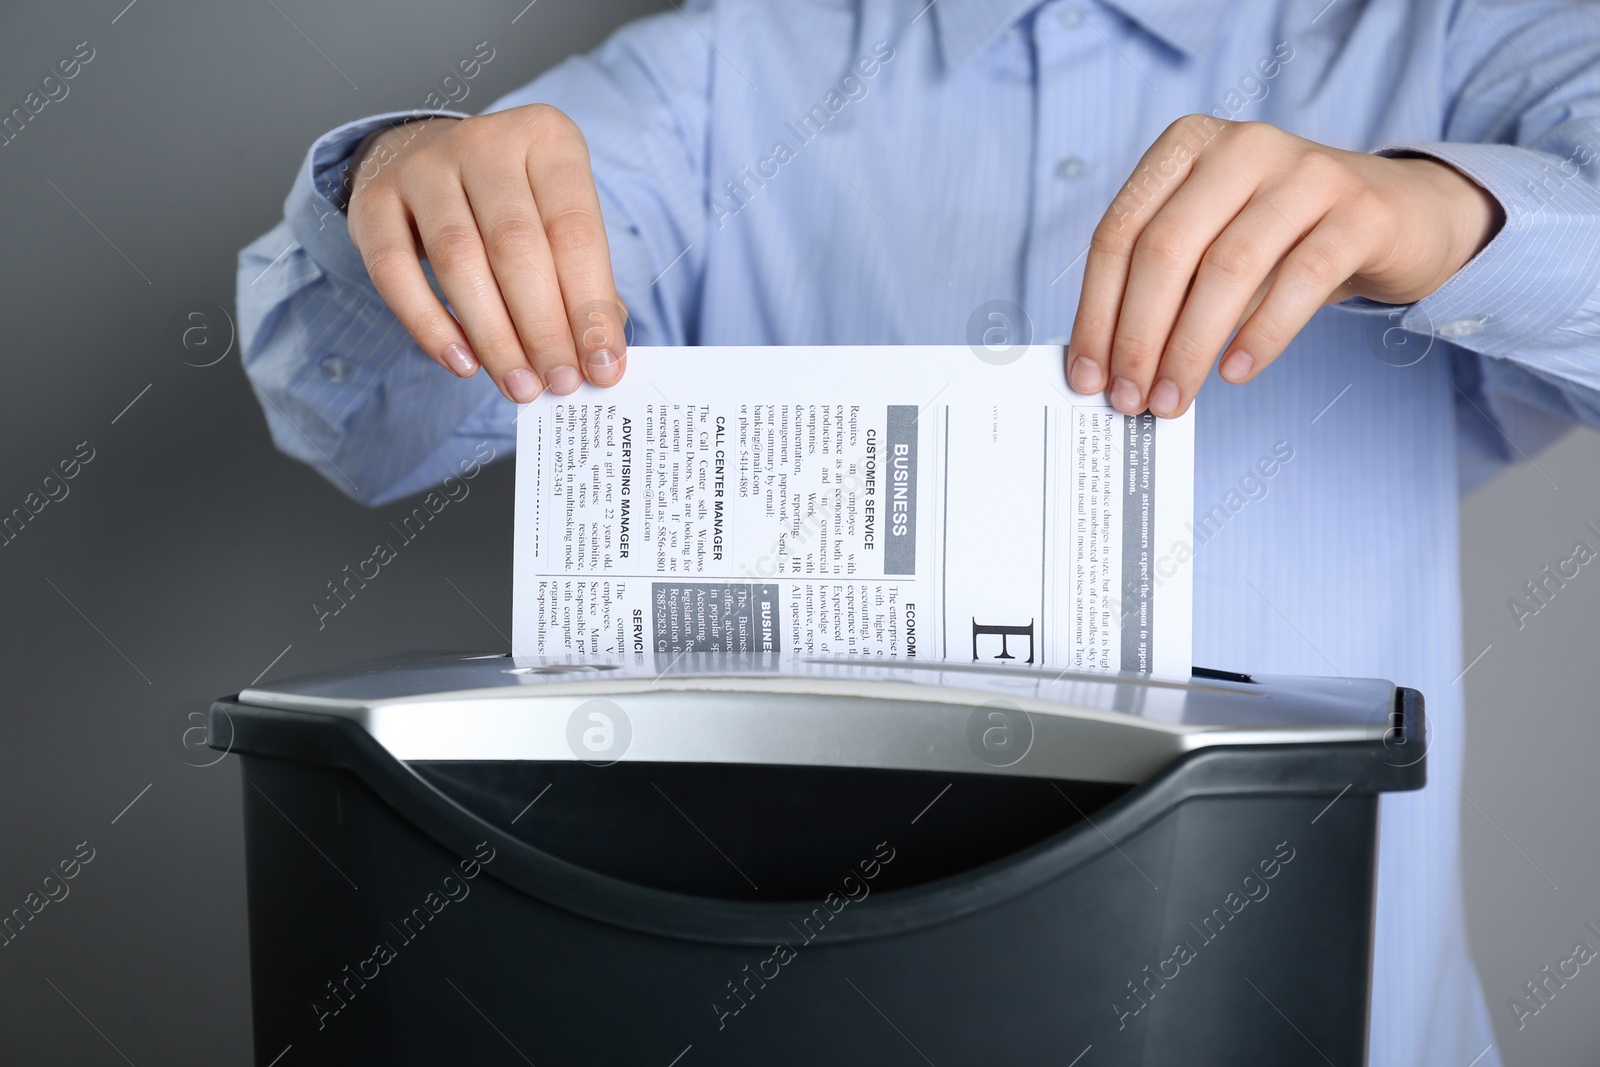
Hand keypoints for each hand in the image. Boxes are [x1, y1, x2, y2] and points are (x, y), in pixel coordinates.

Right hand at [346, 105, 627, 402]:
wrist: (425, 155)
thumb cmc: (513, 203)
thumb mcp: (559, 222)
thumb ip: (582, 283)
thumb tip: (600, 358)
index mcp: (547, 139)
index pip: (575, 231)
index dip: (591, 306)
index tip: (603, 367)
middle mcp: (485, 142)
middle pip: (516, 247)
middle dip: (543, 329)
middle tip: (559, 383)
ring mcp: (423, 165)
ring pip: (459, 260)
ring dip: (493, 336)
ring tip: (519, 385)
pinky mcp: (373, 199)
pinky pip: (395, 271)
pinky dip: (429, 325)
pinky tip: (462, 364)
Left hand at [1067, 117, 1502, 416]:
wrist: (1399, 215)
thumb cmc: (1284, 237)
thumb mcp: (1212, 243)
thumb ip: (1163, 286)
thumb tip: (1108, 365)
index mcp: (1187, 146)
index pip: (1119, 233)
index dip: (1096, 312)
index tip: (1086, 375)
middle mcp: (1242, 146)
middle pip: (1166, 250)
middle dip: (1138, 336)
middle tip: (1131, 397)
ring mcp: (1306, 171)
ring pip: (1228, 267)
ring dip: (1191, 346)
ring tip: (1175, 398)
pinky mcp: (1360, 210)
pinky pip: (1300, 278)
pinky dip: (1262, 334)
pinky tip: (1236, 372)